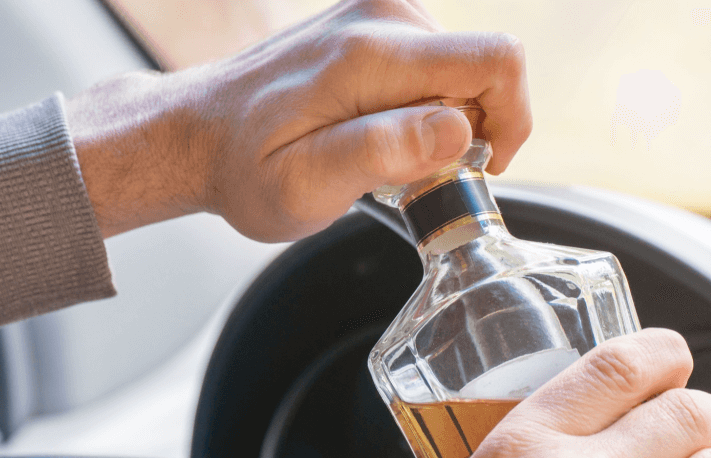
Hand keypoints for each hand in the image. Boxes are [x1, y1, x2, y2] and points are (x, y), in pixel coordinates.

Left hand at [67, 0, 530, 240]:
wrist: (199, 133)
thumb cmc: (246, 169)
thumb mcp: (305, 187)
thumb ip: (381, 155)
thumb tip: (457, 129)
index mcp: (370, 55)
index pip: (497, 61)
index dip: (511, 122)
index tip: (481, 165)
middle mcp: (380, 15)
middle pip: (485, 67)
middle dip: (469, 129)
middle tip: (409, 172)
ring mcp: (378, 11)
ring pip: (463, 69)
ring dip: (442, 120)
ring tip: (382, 152)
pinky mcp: (376, 20)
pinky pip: (437, 63)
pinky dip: (423, 104)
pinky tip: (376, 129)